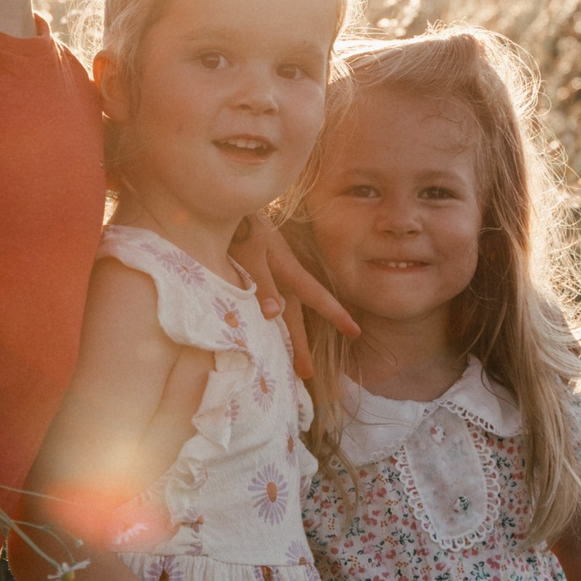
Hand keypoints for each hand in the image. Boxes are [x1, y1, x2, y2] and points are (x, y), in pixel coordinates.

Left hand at [230, 220, 358, 380]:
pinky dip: (268, 320)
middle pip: (295, 316)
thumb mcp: (251, 253)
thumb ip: (262, 282)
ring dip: (284, 336)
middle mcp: (282, 275)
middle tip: (307, 374)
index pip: (317, 297)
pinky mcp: (254, 273)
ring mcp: (269, 275)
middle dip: (300, 345)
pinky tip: (264, 331)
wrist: (224, 205)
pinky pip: (266, 302)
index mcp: (288, 269)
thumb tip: (275, 315)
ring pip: (281, 312)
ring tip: (285, 362)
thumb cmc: (241, 226)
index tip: (356, 332)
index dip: (336, 315)